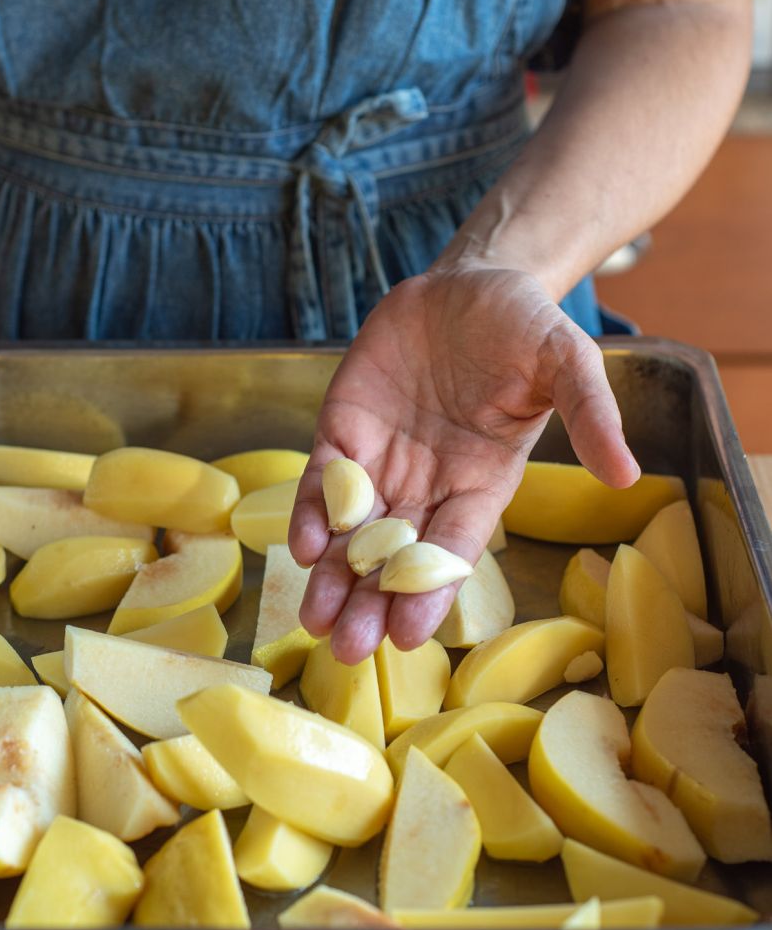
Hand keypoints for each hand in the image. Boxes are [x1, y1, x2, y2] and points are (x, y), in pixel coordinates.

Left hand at [287, 263, 639, 663]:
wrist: (470, 280)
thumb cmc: (524, 323)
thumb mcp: (565, 360)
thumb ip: (590, 414)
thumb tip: (627, 474)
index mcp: (481, 483)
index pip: (454, 549)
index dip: (431, 592)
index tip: (409, 636)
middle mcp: (428, 485)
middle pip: (395, 558)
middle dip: (370, 603)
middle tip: (348, 649)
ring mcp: (383, 461)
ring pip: (352, 533)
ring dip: (333, 577)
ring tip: (314, 620)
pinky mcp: (344, 431)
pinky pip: (324, 482)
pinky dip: (311, 513)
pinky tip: (302, 546)